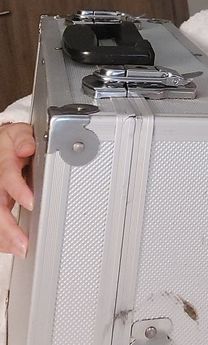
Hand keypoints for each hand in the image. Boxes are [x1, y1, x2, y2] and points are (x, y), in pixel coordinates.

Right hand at [0, 123, 34, 256]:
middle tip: (23, 242)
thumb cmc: (11, 143)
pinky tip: (10, 246)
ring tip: (19, 248)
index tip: (30, 201)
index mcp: (2, 162)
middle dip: (7, 226)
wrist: (0, 145)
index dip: (17, 189)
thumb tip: (27, 147)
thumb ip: (24, 139)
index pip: (6, 175)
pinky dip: (1, 238)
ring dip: (3, 236)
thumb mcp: (18, 134)